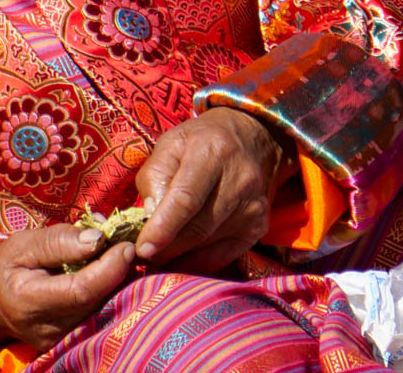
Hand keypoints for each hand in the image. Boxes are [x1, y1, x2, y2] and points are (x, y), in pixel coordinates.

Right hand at [0, 224, 134, 350]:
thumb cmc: (4, 267)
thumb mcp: (22, 244)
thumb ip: (59, 241)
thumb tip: (98, 238)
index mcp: (29, 301)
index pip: (81, 290)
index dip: (109, 267)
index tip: (126, 244)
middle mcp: (48, 329)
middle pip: (98, 300)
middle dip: (117, 270)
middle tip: (124, 243)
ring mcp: (60, 341)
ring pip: (102, 308)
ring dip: (115, 280)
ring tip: (113, 253)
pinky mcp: (70, 342)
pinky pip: (97, 314)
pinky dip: (106, 291)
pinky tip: (105, 272)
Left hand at [133, 108, 281, 273]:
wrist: (251, 138)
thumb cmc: (200, 141)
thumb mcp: (170, 143)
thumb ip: (155, 176)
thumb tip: (150, 216)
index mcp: (212, 152)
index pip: (186, 199)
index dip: (163, 227)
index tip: (143, 248)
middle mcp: (239, 180)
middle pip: (197, 228)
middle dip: (166, 247)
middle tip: (143, 253)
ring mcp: (253, 207)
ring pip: (208, 244)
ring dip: (179, 255)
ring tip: (159, 251)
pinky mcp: (259, 227)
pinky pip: (223, 256)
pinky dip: (197, 262)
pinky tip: (181, 258)